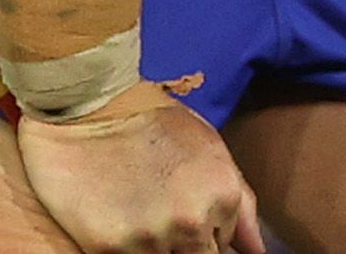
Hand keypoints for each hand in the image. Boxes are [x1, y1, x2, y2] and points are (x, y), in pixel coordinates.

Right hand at [16, 80, 264, 253]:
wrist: (88, 106)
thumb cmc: (150, 121)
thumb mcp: (210, 149)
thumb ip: (240, 204)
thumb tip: (257, 251)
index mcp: (222, 197)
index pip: (225, 248)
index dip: (208, 238)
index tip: (190, 224)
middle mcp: (191, 223)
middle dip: (187, 247)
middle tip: (166, 220)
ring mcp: (150, 239)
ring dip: (156, 248)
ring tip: (140, 215)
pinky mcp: (108, 248)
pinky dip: (128, 250)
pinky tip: (120, 222)